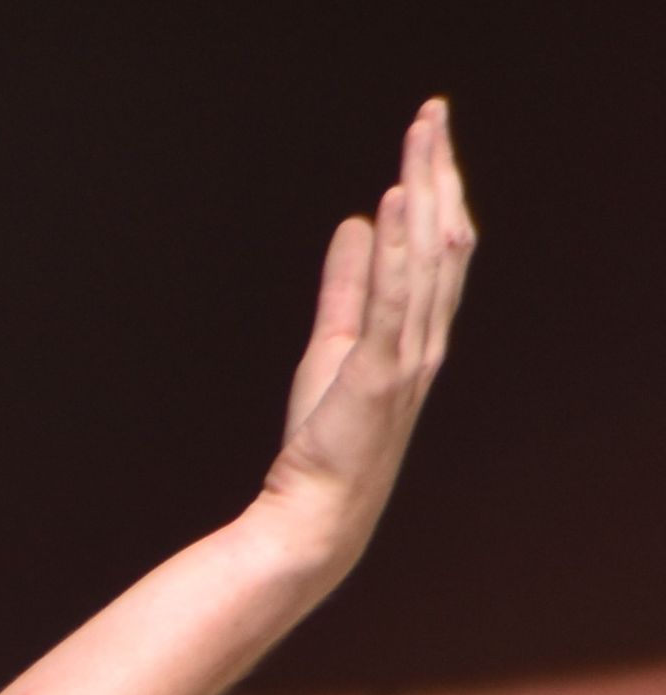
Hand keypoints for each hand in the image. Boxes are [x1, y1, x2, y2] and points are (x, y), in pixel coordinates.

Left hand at [257, 98, 474, 581]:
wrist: (313, 516)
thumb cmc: (323, 443)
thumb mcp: (332, 346)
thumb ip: (348, 286)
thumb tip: (358, 224)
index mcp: (418, 336)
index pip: (439, 249)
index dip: (437, 190)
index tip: (426, 138)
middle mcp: (426, 343)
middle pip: (444, 241)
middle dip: (439, 173)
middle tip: (431, 115)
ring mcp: (408, 359)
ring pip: (428, 259)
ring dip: (425, 192)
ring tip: (419, 137)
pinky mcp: (378, 374)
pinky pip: (394, 301)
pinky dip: (398, 248)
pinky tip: (395, 202)